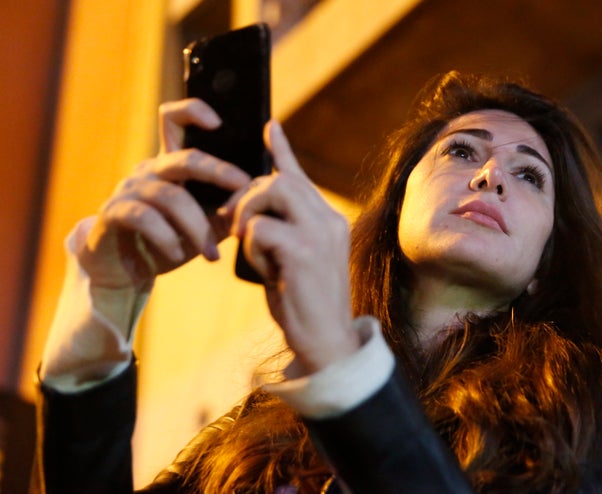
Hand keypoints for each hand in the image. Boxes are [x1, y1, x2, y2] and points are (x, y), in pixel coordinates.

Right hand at [78, 98, 249, 288]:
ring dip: (198, 227)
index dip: (192, 111)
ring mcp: (129, 189)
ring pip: (171, 196)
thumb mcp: (204, 226)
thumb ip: (228, 209)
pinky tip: (178, 255)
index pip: (174, 121)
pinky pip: (145, 218)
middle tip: (244, 187)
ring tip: (212, 254)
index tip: (218, 122)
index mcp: (170, 166)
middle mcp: (149, 170)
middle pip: (185, 158)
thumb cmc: (168, 243)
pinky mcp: (113, 212)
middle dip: (218, 171)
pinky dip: (167, 237)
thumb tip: (262, 193)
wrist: (124, 271)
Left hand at [229, 122, 359, 372]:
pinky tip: (262, 268)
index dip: (282, 150)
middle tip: (233, 220)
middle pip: (281, 179)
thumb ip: (284, 231)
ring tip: (247, 241)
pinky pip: (260, 228)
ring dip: (248, 213)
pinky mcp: (304, 252)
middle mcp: (330, 220)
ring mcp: (320, 234)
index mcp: (330, 220)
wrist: (326, 342)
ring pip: (272, 191)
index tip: (269, 127)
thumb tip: (252, 213)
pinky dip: (251, 246)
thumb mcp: (295, 261)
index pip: (301, 177)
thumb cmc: (305, 303)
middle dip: (248, 193)